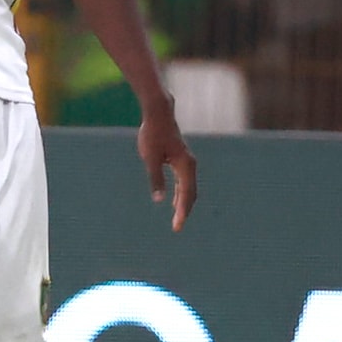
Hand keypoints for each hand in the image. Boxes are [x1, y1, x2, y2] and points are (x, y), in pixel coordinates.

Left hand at [138, 98, 198, 230]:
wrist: (158, 114)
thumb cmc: (153, 134)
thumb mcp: (150, 158)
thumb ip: (155, 178)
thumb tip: (159, 200)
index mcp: (185, 166)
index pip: (186, 194)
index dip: (182, 212)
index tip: (177, 226)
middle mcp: (189, 165)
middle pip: (191, 194)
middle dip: (184, 211)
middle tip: (177, 228)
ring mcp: (186, 162)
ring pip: (189, 188)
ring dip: (183, 203)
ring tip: (177, 219)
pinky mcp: (181, 160)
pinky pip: (184, 182)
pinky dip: (182, 193)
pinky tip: (175, 201)